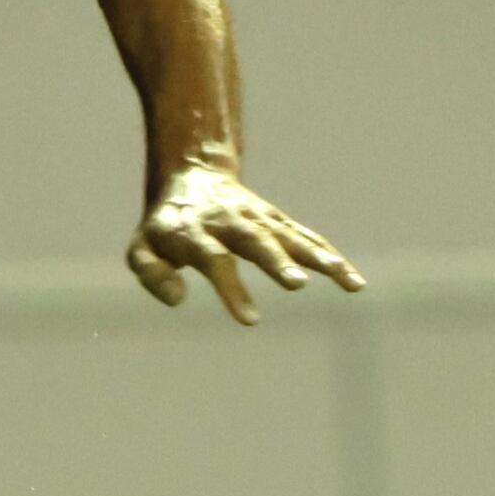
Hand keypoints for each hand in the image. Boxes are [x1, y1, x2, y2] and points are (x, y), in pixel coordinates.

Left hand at [128, 164, 363, 325]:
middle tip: (297, 284)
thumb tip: (178, 299)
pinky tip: (353, 281)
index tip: (250, 320)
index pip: (215, 260)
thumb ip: (151, 273)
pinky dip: (331, 257)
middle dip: (277, 262)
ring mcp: (259, 219)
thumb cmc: (165, 227)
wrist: (192, 175)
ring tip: (345, 279)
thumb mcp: (141, 249)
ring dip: (318, 257)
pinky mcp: (279, 222)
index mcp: (195, 232)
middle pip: (256, 242)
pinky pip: (308, 239)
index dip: (232, 289)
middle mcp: (231, 221)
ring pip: (291, 236)